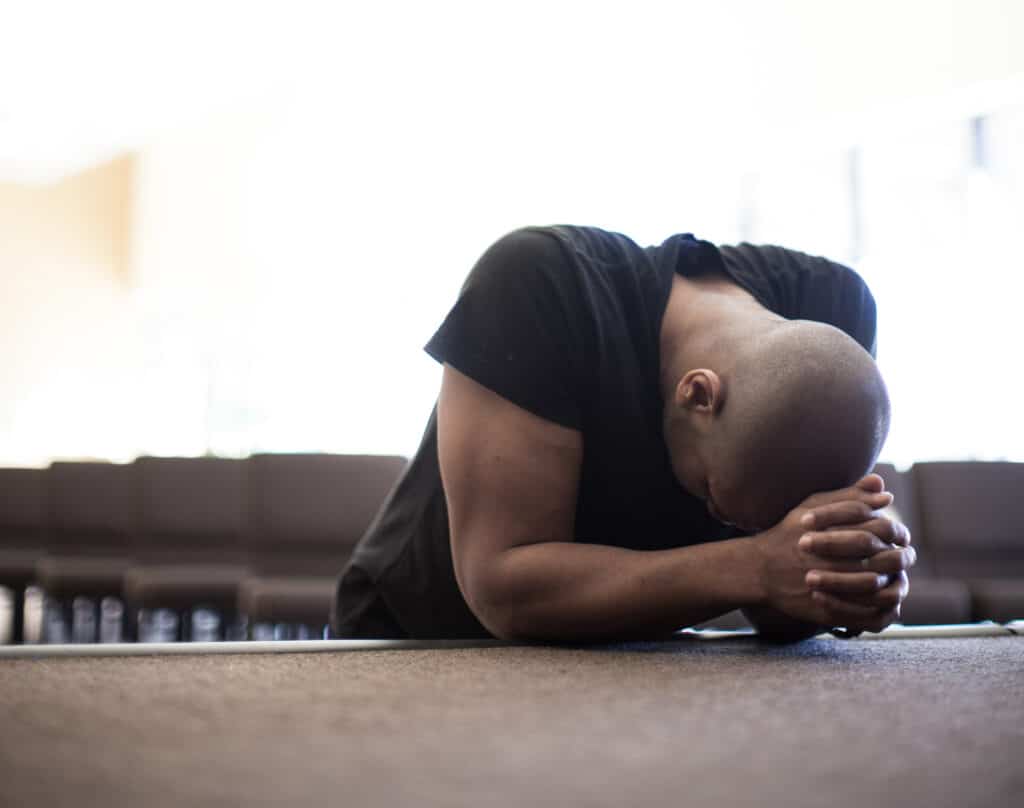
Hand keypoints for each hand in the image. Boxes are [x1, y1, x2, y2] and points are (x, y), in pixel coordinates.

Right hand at [752, 474, 906, 632]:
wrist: (758, 568)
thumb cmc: (788, 533)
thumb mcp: (813, 506)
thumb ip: (849, 497)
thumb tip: (884, 489)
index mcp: (828, 530)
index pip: (877, 528)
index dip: (894, 531)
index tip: (899, 535)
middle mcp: (827, 558)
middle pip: (879, 557)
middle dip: (898, 558)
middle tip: (904, 557)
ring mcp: (825, 585)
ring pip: (873, 585)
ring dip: (891, 582)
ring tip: (897, 578)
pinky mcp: (823, 609)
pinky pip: (861, 612)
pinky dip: (877, 606)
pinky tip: (881, 598)